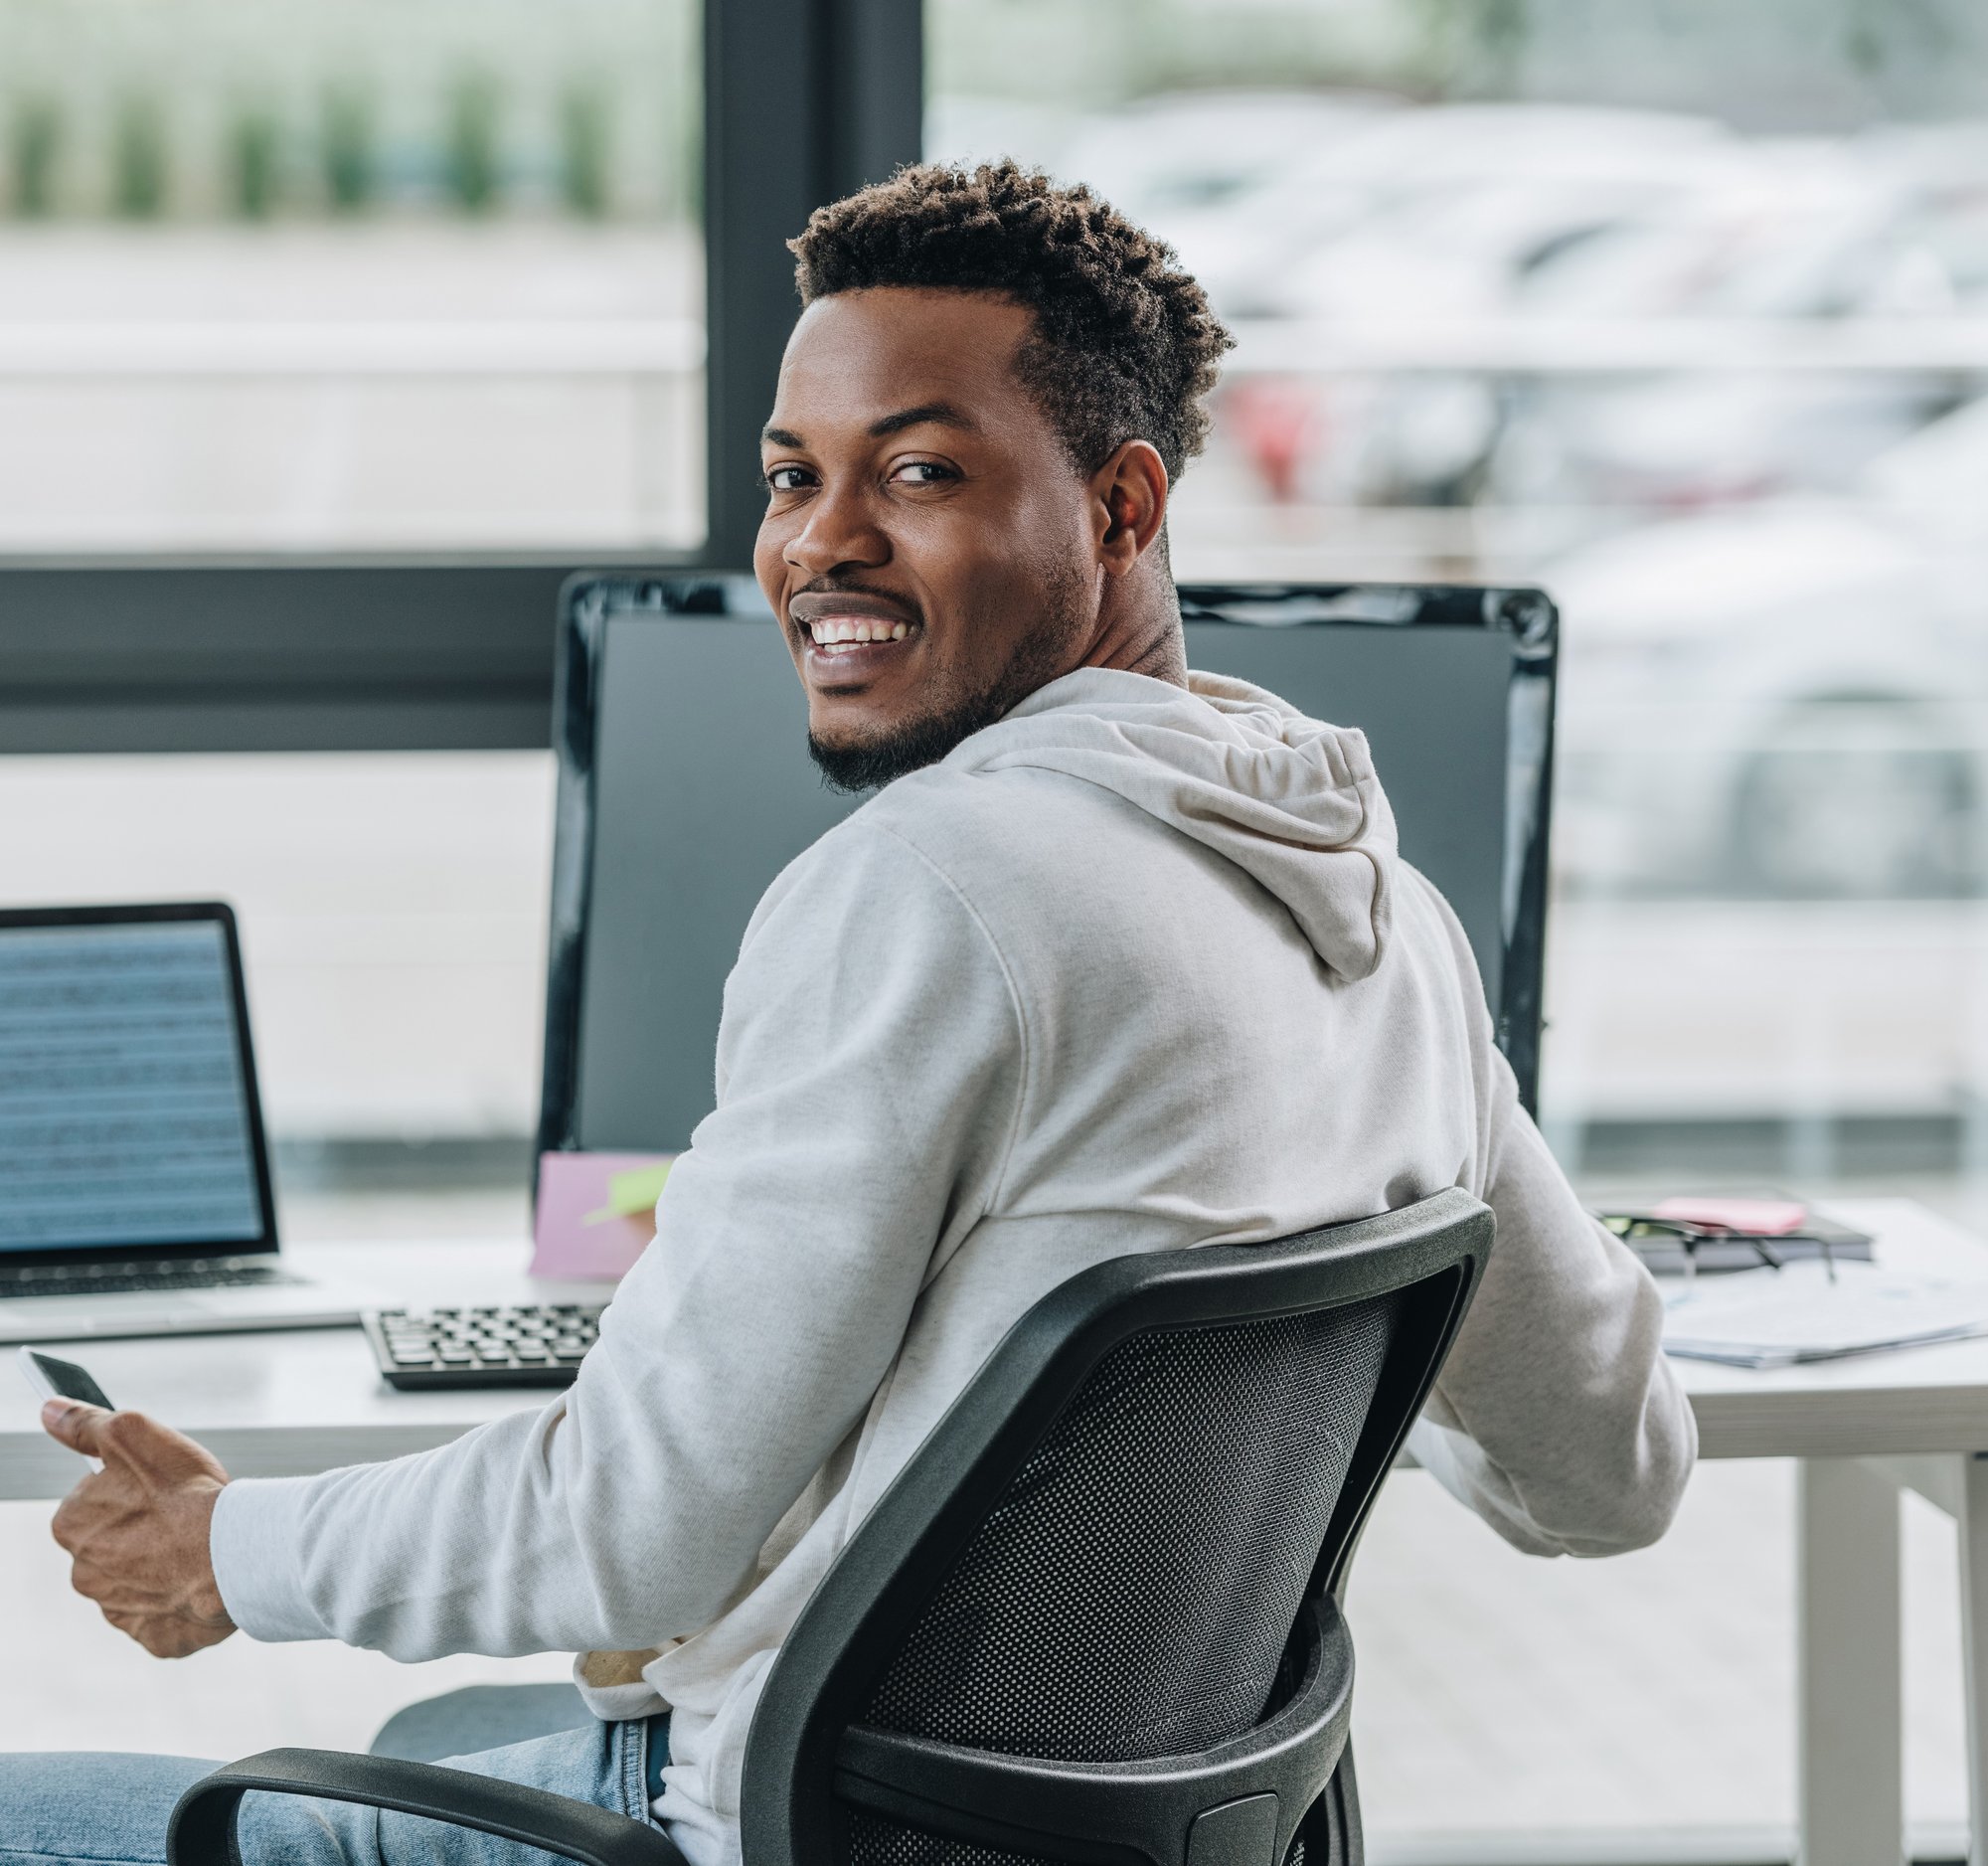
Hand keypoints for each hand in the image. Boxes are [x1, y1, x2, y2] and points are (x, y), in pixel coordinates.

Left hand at [44, 1402, 236, 1657]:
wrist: (235, 1555)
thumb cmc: (188, 1495)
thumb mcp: (135, 1435)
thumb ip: (87, 1424)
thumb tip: (50, 1410)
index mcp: (72, 1527)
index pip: (90, 1501)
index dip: (129, 1488)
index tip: (158, 1485)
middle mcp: (84, 1574)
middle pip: (112, 1542)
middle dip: (142, 1529)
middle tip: (182, 1513)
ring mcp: (120, 1610)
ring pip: (137, 1579)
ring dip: (160, 1564)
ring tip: (198, 1545)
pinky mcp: (155, 1636)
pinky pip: (163, 1613)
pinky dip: (179, 1597)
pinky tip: (201, 1577)